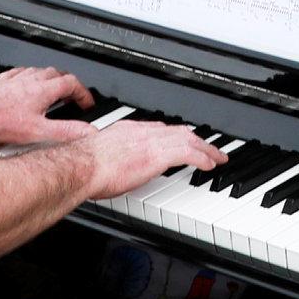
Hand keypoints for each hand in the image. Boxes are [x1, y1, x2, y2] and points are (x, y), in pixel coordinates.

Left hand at [0, 65, 91, 144]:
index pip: (72, 83)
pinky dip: (31, 78)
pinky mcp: (4, 80)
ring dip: (51, 80)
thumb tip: (87, 131)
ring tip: (53, 92)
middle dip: (69, 85)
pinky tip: (27, 86)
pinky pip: (22, 73)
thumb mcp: (38, 131)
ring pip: (40, 72)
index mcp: (44, 90)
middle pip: (58, 74)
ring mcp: (17, 78)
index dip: (83, 93)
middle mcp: (32, 79)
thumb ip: (65, 131)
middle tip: (72, 98)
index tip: (86, 104)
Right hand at [83, 120, 219, 202]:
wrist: (81, 167)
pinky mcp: (157, 156)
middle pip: (178, 131)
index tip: (184, 139)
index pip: (160, 128)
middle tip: (209, 147)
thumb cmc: (83, 166)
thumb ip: (111, 158)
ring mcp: (151, 143)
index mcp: (128, 130)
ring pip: (188, 141)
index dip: (176, 134)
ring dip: (206, 149)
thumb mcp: (100, 157)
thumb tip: (111, 169)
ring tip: (217, 157)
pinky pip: (187, 154)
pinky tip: (210, 164)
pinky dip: (201, 158)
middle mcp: (142, 132)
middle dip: (196, 139)